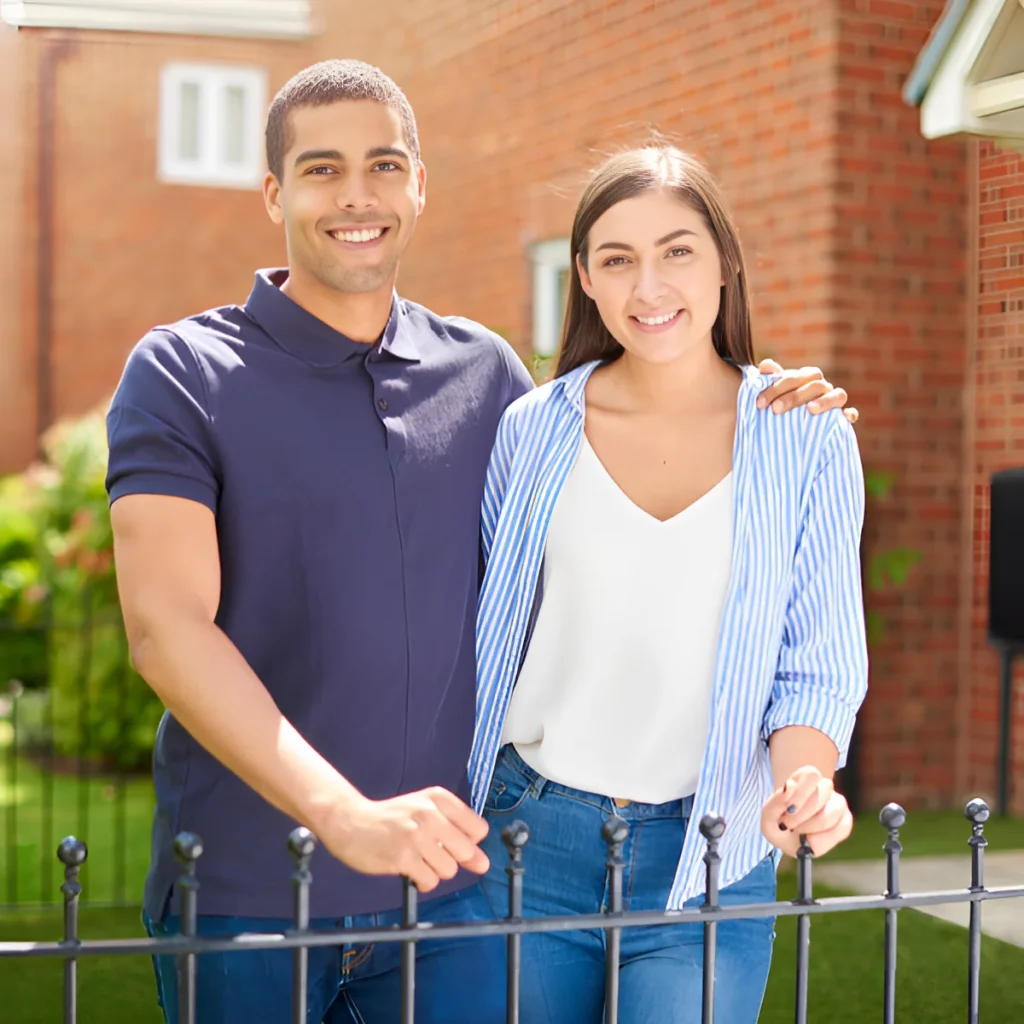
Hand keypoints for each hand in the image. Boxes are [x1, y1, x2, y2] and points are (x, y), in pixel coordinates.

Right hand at [320, 786, 489, 891]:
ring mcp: (416, 836)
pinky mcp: (402, 857)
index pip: (478, 829)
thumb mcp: (425, 812)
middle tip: (432, 852)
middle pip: (466, 852)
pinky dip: (423, 882)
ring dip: (435, 871)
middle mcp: (430, 813)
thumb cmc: (392, 819)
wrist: (351, 821)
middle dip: (452, 859)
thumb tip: (483, 864)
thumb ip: (457, 834)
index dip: (468, 842)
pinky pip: (430, 882)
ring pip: (449, 870)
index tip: (450, 841)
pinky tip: (410, 870)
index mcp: (439, 798)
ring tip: (417, 859)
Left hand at [756, 359, 858, 425]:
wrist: (790, 430)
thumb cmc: (781, 407)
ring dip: (825, 401)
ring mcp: (834, 401)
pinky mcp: (842, 418)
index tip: (759, 403)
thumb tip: (765, 365)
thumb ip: (770, 380)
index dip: (777, 387)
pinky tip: (845, 417)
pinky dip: (849, 414)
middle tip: (775, 410)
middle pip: (815, 385)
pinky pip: (850, 414)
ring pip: (838, 395)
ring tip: (810, 409)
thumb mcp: (774, 395)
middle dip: (794, 396)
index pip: (795, 377)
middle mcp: (822, 387)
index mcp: (806, 378)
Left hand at [760, 766, 852, 858]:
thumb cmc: (778, 824)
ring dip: (813, 824)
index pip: (811, 774)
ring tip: (798, 831)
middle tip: (788, 824)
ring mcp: (837, 804)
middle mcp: (824, 788)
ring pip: (835, 809)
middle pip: (823, 789)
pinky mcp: (845, 821)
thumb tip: (789, 786)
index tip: (788, 809)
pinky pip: (843, 827)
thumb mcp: (767, 818)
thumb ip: (774, 803)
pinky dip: (825, 838)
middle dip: (803, 812)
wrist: (789, 839)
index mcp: (805, 779)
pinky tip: (810, 839)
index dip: (801, 792)